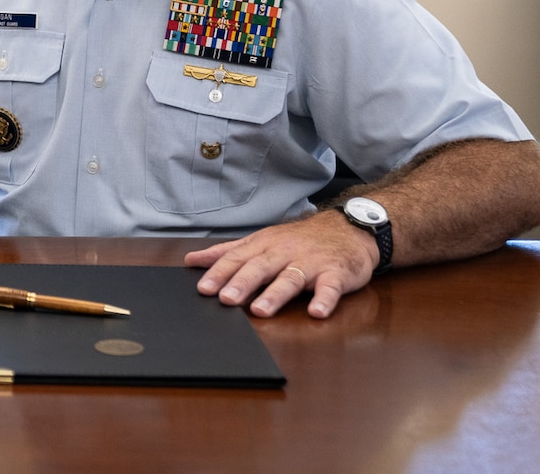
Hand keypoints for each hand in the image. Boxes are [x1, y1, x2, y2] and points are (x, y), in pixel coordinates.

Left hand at [184, 209, 378, 318]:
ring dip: (275, 294)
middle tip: (226, 299)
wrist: (347, 229)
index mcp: (264, 246)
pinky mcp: (336, 273)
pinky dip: (324, 299)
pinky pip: (331, 287)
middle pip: (260, 267)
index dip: (220, 273)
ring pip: (291, 278)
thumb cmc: (298, 240)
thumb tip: (192, 261)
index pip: (237, 259)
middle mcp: (284, 252)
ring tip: (260, 310)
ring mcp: (311, 263)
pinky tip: (317, 311)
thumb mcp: (260, 241)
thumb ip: (227, 253)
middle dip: (242, 283)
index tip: (204, 289)